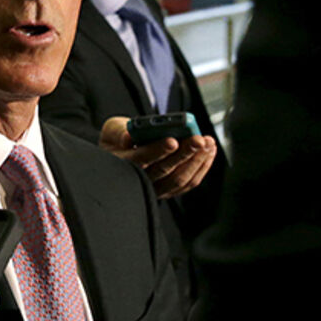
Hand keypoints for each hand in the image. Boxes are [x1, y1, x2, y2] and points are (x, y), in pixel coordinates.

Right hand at [99, 116, 217, 198]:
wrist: (123, 152)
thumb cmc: (119, 138)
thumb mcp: (112, 129)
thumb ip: (119, 132)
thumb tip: (129, 137)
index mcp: (123, 162)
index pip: (141, 158)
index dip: (158, 150)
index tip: (173, 140)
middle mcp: (139, 180)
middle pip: (165, 170)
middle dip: (185, 153)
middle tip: (199, 139)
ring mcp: (156, 188)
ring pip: (180, 179)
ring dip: (197, 161)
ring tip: (208, 142)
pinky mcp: (170, 190)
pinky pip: (188, 183)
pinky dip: (201, 167)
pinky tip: (208, 152)